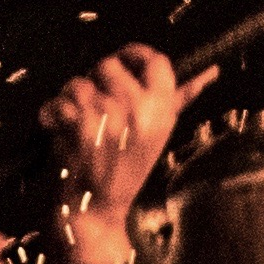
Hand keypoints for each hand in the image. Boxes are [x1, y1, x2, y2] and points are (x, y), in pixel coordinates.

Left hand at [41, 42, 210, 263]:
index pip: (155, 60)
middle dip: (95, 81)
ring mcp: (108, 116)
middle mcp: (139, 109)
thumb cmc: (127, 169)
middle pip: (109, 64)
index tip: (123, 65)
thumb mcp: (159, 133)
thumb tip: (211, 71)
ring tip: (77, 123)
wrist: (96, 208)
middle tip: (96, 108)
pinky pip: (58, 100)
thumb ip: (181, 98)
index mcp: (162, 109)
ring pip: (78, 82)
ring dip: (70, 99)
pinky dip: (52, 114)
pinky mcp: (78, 125)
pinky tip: (61, 132)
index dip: (134, 56)